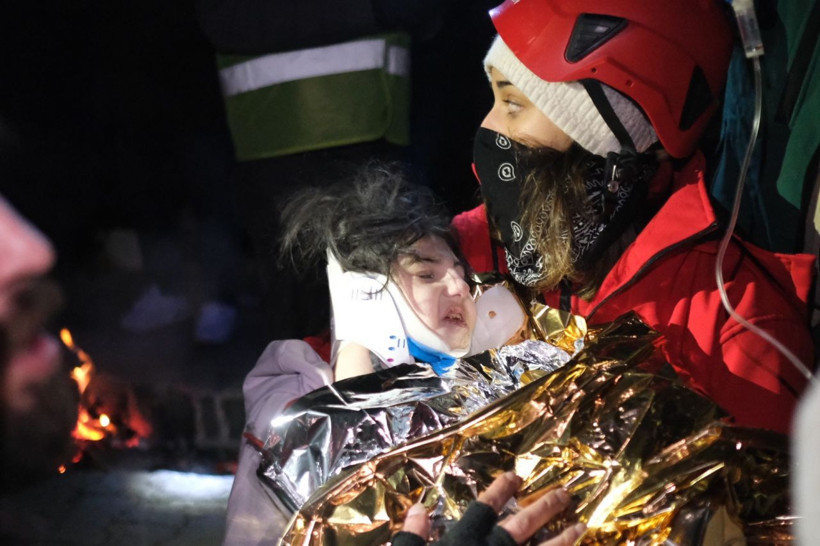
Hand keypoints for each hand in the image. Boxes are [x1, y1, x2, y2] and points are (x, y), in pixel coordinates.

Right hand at [395, 472, 585, 545]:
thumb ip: (411, 535)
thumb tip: (418, 508)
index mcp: (464, 541)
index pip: (485, 508)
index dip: (500, 490)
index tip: (516, 476)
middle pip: (523, 525)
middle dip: (545, 507)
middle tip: (565, 493)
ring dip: (563, 540)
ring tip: (581, 527)